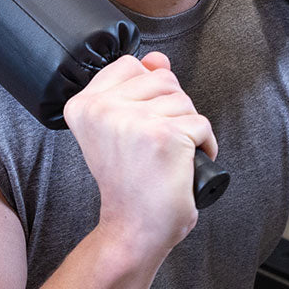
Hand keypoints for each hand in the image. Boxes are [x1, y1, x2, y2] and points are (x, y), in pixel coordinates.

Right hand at [63, 52, 216, 252]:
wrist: (133, 228)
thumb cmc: (129, 181)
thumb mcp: (121, 127)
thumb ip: (136, 86)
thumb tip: (157, 59)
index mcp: (84, 105)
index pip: (130, 65)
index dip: (146, 92)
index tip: (138, 126)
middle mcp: (103, 109)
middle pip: (163, 79)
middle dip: (171, 109)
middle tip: (153, 146)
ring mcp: (134, 121)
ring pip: (184, 100)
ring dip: (187, 128)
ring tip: (167, 156)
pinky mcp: (164, 135)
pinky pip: (202, 124)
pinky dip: (204, 146)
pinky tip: (183, 166)